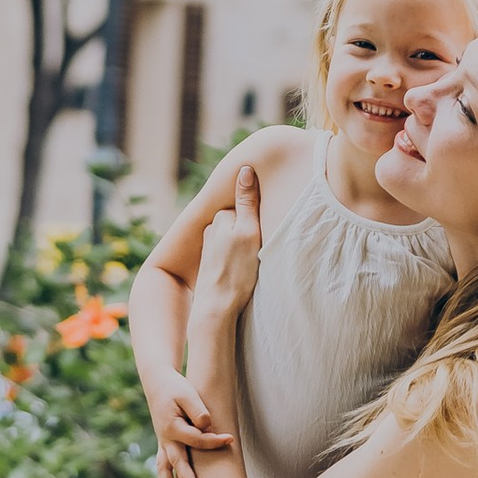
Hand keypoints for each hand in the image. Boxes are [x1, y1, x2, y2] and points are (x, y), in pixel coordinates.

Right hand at [142, 362, 232, 477]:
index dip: (214, 441)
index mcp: (173, 427)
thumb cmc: (175, 388)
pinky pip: (163, 466)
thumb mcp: (188, 394)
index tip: (230, 439)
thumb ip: (198, 411)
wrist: (158, 384)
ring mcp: (163, 444)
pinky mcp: (164, 445)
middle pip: (178, 463)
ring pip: (164, 469)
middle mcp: (166, 440)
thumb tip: (206, 426)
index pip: (197, 440)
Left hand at [189, 163, 264, 351]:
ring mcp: (211, 248)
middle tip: (259, 251)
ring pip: (237, 238)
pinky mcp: (213, 264)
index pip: (248, 206)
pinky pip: (232, 253)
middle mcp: (212, 230)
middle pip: (242, 222)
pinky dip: (239, 259)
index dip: (260, 218)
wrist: (217, 309)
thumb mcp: (248, 231)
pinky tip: (244, 272)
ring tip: (253, 263)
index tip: (266, 231)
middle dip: (253, 231)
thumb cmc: (236, 271)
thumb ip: (247, 201)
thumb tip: (245, 169)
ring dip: (247, 246)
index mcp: (221, 217)